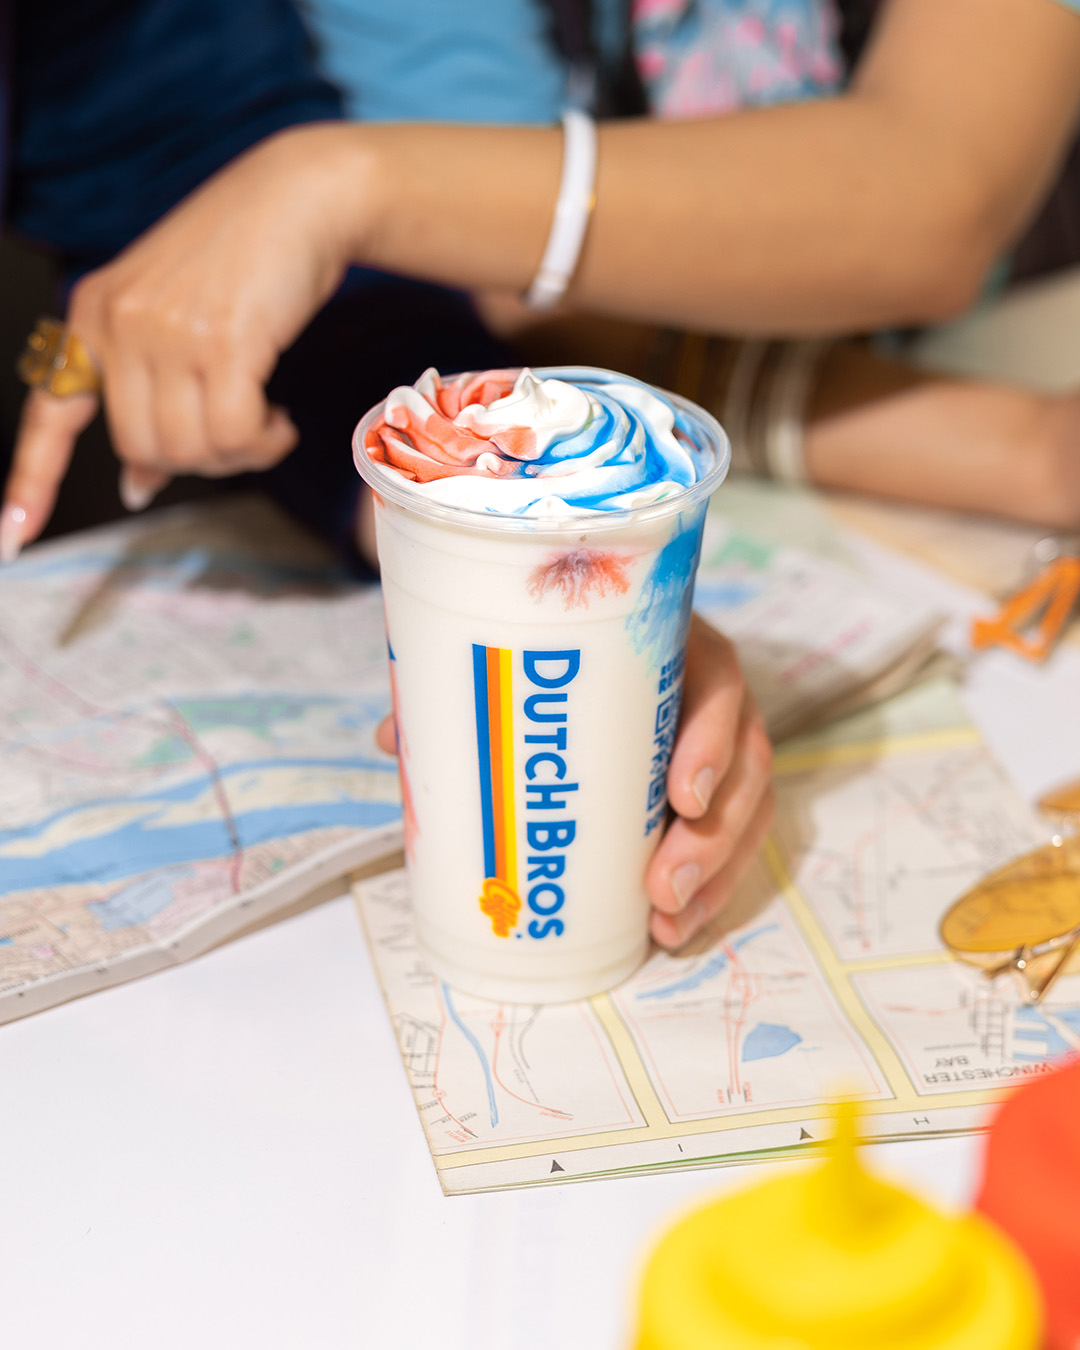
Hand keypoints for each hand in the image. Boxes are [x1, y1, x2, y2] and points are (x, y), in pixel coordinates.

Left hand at [1, 123, 365, 553]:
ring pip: (188, 449)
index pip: (52, 410)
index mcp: (94, 314)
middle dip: (195, 462)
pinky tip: (280, 418)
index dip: (32, 479)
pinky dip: (264, 443)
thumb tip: (139, 482)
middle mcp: (120, 323)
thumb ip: (148, 391)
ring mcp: (168, 332)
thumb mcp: (173, 318)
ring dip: (237, 454)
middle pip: (140, 448)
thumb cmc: (242, 259)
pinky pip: (234, 435)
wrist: (298, 198)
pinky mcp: (222, 342)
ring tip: (264, 422)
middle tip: (238, 436)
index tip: (12, 536)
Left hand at [376, 613, 773, 950]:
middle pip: (747, 761)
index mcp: (675, 647)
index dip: (713, 738)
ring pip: (747, 810)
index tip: (682, 795)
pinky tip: (672, 926)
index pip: (720, 682)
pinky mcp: (717, 790)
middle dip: (713, 836)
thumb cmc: (555, 654)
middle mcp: (710, 696)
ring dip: (716, 873)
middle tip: (661, 888)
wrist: (584, 645)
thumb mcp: (527, 660)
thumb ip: (469, 690)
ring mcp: (720, 745)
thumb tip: (395, 739)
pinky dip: (711, 887)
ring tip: (667, 923)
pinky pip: (734, 840)